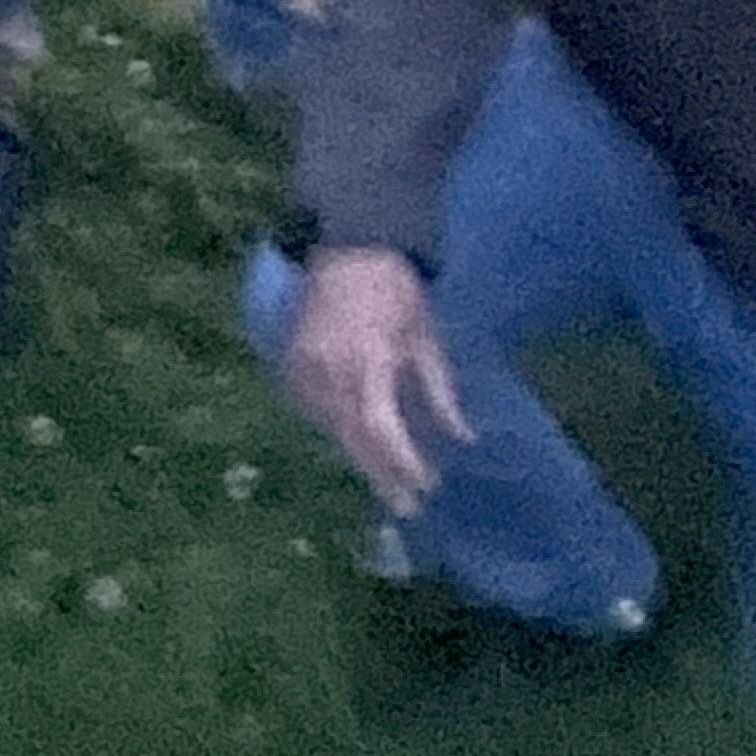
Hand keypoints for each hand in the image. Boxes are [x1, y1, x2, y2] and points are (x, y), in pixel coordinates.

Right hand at [282, 244, 471, 516]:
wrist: (347, 249)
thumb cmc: (395, 290)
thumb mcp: (426, 337)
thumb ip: (440, 391)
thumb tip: (464, 439)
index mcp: (367, 359)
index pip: (381, 428)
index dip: (403, 462)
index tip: (428, 485)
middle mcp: (329, 369)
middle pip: (354, 440)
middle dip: (383, 476)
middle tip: (409, 506)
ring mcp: (304, 369)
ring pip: (333, 430)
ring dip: (361, 458)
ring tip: (389, 482)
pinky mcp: (291, 367)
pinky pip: (316, 413)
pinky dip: (339, 432)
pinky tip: (359, 447)